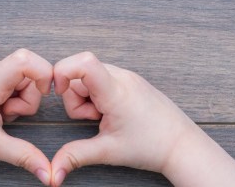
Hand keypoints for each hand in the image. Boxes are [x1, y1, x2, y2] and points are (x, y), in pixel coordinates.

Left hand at [0, 48, 54, 185]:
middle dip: (27, 98)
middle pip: (28, 73)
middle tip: (5, 116)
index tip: (45, 93)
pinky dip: (7, 95)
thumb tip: (49, 173)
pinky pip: (7, 78)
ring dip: (16, 99)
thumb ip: (24, 155)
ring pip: (19, 77)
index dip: (43, 73)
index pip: (25, 59)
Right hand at [49, 52, 234, 186]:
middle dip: (75, 96)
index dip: (62, 72)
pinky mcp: (131, 81)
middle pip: (80, 72)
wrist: (181, 145)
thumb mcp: (108, 152)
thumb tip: (53, 171)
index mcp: (116, 91)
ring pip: (91, 76)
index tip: (59, 92)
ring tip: (104, 117)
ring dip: (87, 97)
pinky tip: (111, 113)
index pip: (83, 62)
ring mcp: (128, 77)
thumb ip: (75, 156)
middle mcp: (122, 77)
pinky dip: (99, 95)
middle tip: (93, 118)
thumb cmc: (151, 146)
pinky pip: (104, 79)